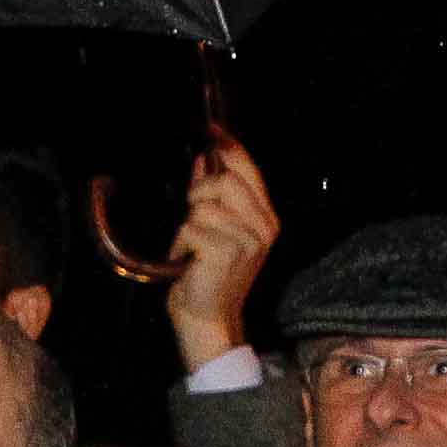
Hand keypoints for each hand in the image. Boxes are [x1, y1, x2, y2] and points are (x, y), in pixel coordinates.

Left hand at [165, 130, 280, 372]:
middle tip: (193, 216)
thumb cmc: (208, 273)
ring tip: (192, 247)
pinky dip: (181, 243)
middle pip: (225, 180)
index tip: (212, 129)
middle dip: (200, 192)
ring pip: (204, 205)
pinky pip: (191, 227)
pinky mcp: (226, 253)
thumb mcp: (216, 229)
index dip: (229, 147)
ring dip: (188, 224)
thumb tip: (204, 159)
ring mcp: (248, 241)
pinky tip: (188, 260)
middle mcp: (263, 227)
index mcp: (265, 218)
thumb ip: (212, 194)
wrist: (207, 317)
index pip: (249, 170)